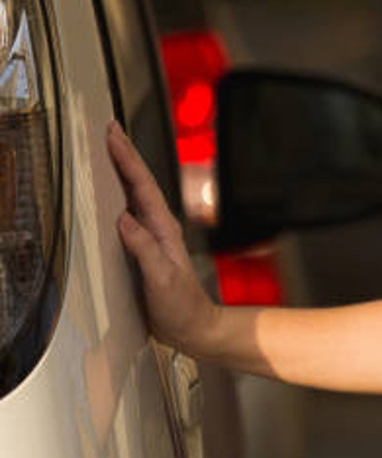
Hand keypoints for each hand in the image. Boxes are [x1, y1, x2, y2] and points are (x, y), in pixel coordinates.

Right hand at [107, 121, 219, 350]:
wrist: (196, 328)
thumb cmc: (182, 307)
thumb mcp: (162, 278)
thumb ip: (144, 249)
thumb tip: (123, 219)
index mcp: (163, 230)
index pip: (142, 187)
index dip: (127, 160)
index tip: (114, 135)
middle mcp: (160, 229)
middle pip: (139, 184)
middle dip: (125, 156)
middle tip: (109, 129)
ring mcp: (153, 238)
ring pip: (135, 196)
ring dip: (123, 172)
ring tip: (110, 150)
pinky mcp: (146, 249)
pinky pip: (131, 214)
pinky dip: (121, 197)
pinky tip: (112, 195)